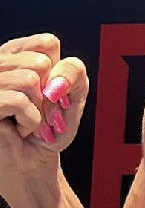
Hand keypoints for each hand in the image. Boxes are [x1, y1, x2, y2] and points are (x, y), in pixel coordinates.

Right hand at [0, 34, 89, 194]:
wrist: (33, 164)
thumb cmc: (50, 130)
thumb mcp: (74, 98)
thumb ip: (75, 75)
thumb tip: (55, 78)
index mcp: (18, 55)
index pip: (47, 43)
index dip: (60, 72)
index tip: (53, 94)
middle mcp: (0, 64)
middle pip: (40, 61)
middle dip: (50, 96)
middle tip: (41, 114)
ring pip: (29, 80)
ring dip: (40, 110)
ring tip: (30, 122)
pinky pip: (17, 101)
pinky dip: (31, 121)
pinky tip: (21, 130)